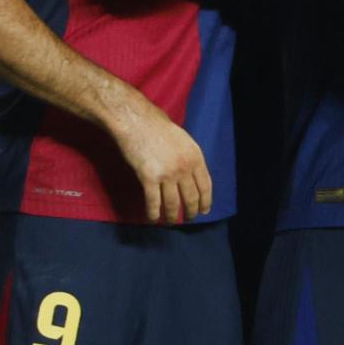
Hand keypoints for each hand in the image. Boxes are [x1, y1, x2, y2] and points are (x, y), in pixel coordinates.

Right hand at [112, 99, 211, 223]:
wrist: (138, 122)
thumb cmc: (159, 129)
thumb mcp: (184, 141)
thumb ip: (190, 159)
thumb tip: (192, 177)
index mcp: (196, 157)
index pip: (205, 186)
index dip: (205, 201)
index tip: (204, 211)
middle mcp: (184, 168)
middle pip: (191, 197)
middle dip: (191, 211)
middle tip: (190, 219)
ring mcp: (167, 174)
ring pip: (173, 203)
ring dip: (173, 216)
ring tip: (172, 222)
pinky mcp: (148, 178)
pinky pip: (153, 202)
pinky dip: (154, 213)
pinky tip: (154, 219)